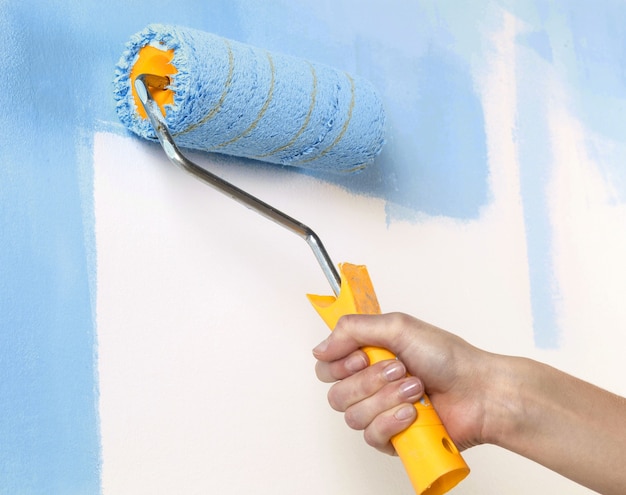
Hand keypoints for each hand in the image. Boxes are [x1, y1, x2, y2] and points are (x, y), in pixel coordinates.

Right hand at [313, 312, 494, 453]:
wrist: (479, 391)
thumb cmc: (447, 357)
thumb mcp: (397, 327)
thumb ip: (353, 329)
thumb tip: (320, 348)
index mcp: (366, 357)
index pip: (326, 366)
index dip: (339, 364)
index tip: (363, 356)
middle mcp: (369, 385)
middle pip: (336, 394)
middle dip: (370, 381)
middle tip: (399, 369)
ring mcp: (379, 413)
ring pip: (353, 416)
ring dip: (386, 399)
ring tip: (415, 389)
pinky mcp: (391, 438)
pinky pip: (371, 436)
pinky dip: (392, 421)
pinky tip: (412, 413)